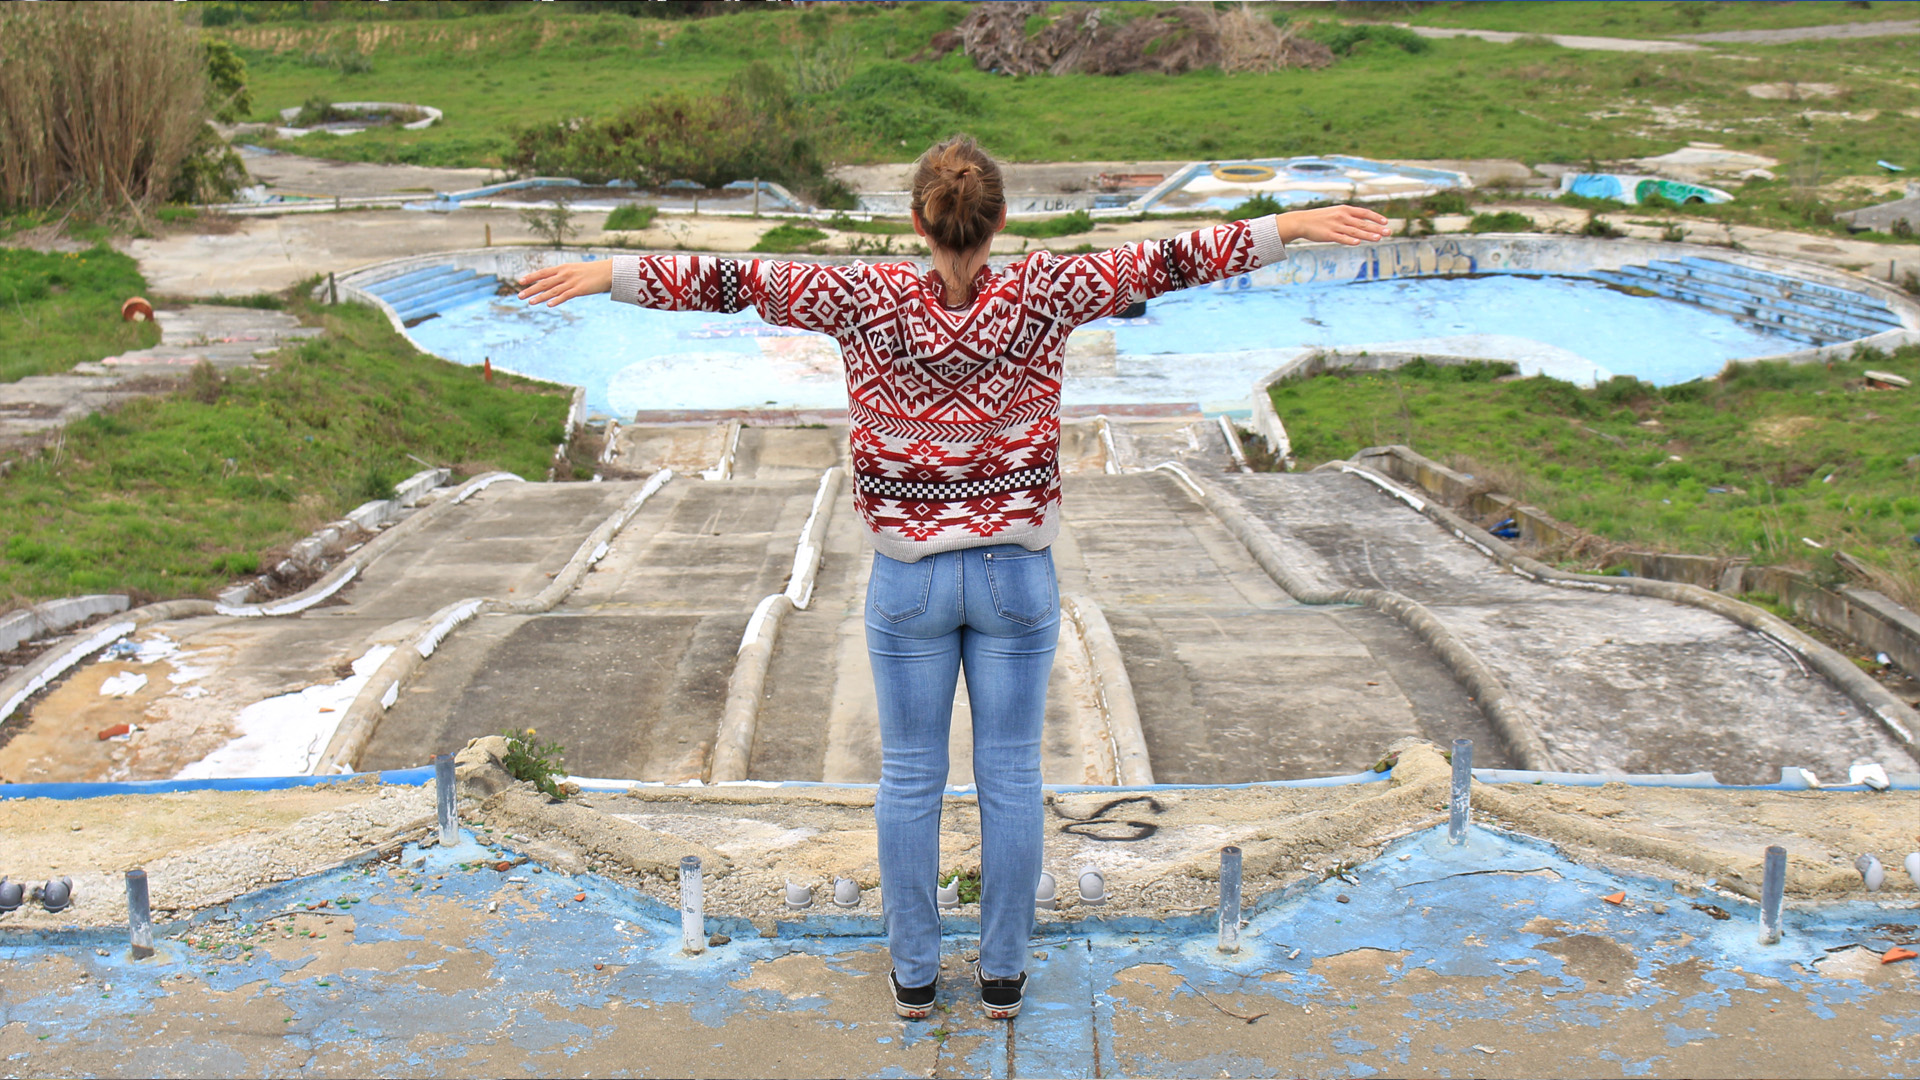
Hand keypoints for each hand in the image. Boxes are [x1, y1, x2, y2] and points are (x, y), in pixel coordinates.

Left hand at [516, 260, 612, 306]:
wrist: (607, 271)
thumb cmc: (591, 272)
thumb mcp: (575, 270)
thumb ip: (564, 275)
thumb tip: (554, 281)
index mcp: (562, 268)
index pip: (543, 272)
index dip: (531, 277)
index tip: (520, 282)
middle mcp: (565, 274)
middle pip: (544, 282)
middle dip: (531, 289)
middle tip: (520, 295)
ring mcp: (572, 282)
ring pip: (552, 290)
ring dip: (540, 297)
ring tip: (530, 302)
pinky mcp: (579, 289)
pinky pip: (565, 295)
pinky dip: (557, 300)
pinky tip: (549, 305)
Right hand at [1275, 205, 1392, 245]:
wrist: (1302, 221)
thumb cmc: (1321, 218)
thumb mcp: (1336, 213)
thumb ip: (1350, 217)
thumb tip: (1364, 222)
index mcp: (1345, 210)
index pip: (1364, 213)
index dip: (1376, 217)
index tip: (1386, 222)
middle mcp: (1342, 216)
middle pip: (1363, 223)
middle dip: (1377, 228)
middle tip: (1389, 232)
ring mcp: (1335, 226)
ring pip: (1355, 231)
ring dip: (1367, 235)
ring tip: (1379, 238)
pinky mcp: (1328, 235)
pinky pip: (1341, 238)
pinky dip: (1349, 240)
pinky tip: (1358, 242)